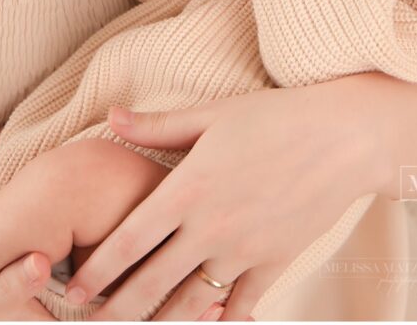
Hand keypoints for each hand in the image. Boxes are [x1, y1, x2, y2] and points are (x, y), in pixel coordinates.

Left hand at [63, 77, 385, 320]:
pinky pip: (238, 308)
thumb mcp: (214, 112)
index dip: (95, 271)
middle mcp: (210, 226)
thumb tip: (110, 115)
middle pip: (149, 284)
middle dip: (115, 312)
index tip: (71, 291)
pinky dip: (217, 323)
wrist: (344, 136)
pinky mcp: (274, 264)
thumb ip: (158, 125)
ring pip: (188, 305)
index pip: (127, 240)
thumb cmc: (277, 116)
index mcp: (189, 187)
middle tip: (90, 324)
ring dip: (159, 324)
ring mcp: (244, 251)